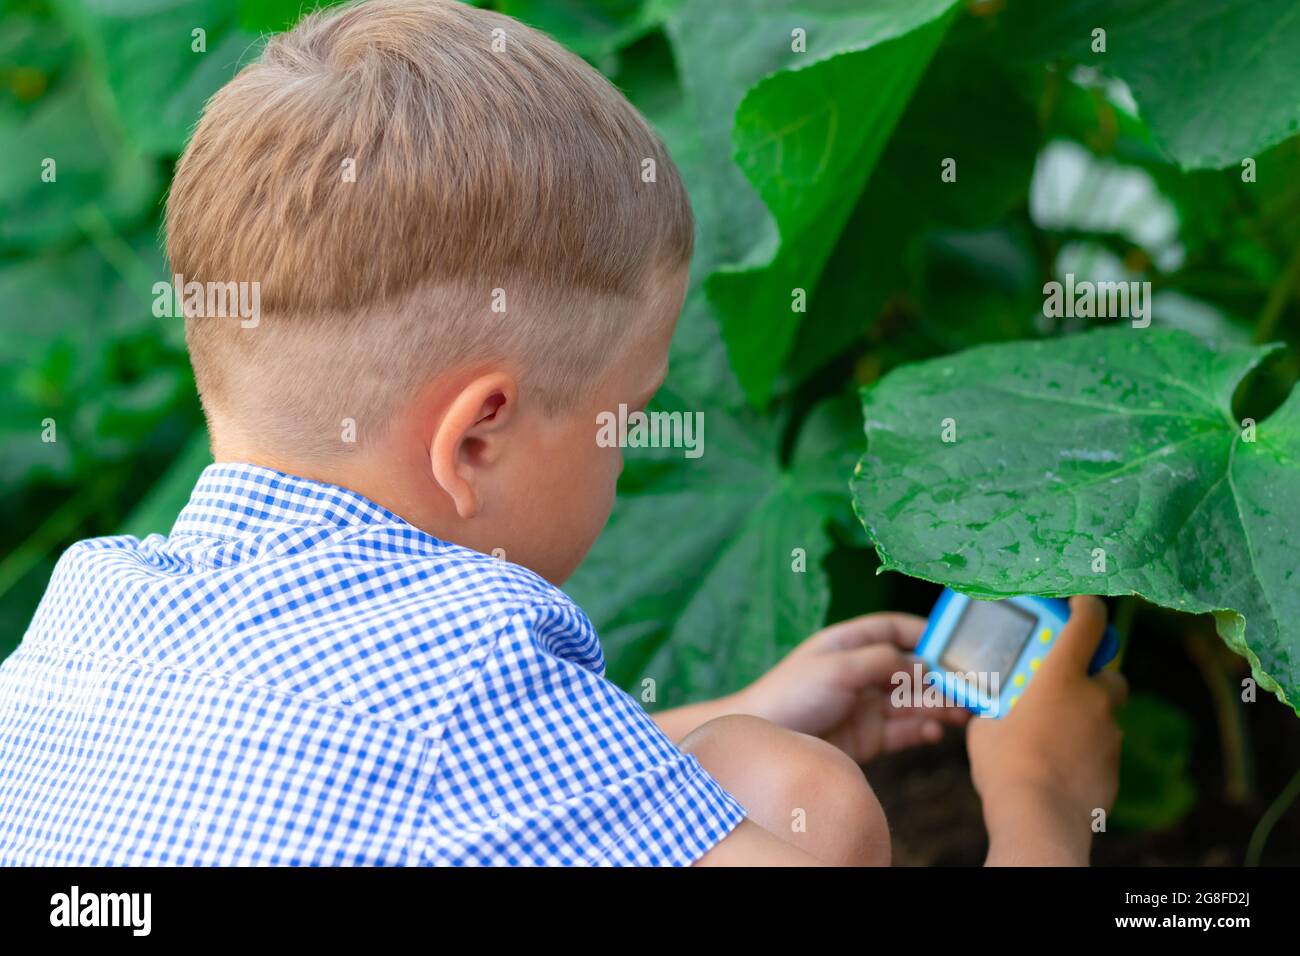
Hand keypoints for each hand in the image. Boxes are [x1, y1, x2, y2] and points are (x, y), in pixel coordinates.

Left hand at [732, 613, 969, 763]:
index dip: (926, 633)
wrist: (765, 741)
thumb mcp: (837, 668)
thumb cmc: (792, 694)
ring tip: (964, 713)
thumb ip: (883, 661)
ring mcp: (866, 706)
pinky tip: (935, 731)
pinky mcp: (867, 737)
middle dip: (943, 677)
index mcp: (850, 644)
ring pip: (913, 702)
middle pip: (912, 669)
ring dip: (940, 705)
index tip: (959, 643)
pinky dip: (921, 730)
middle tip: (974, 688)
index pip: (895, 629)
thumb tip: (923, 666)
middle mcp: (862, 672)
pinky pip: (903, 731)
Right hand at [967, 596, 1127, 864]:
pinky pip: (1102, 747)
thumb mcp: (987, 725)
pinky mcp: (1114, 767)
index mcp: (1061, 677)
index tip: (1081, 602)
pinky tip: (1059, 764)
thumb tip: (994, 706)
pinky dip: (1086, 749)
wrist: (1038, 819)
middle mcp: (1094, 699)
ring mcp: (1110, 734)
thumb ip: (998, 706)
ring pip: (1105, 713)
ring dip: (1085, 715)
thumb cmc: (1005, 764)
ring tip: (1053, 733)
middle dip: (1091, 674)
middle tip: (1062, 683)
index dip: (1087, 606)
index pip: (1088, 623)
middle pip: (1108, 672)